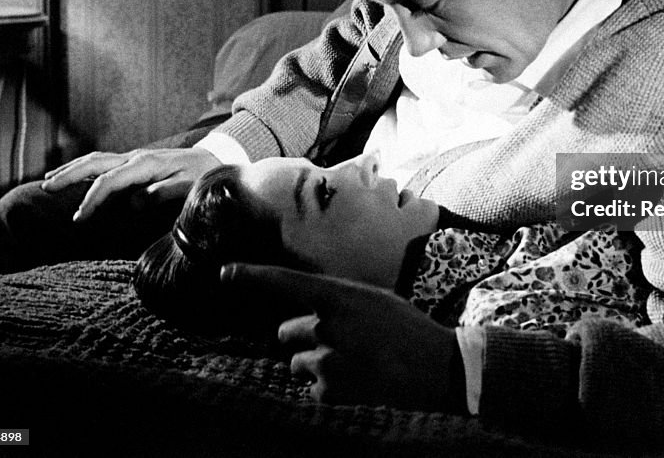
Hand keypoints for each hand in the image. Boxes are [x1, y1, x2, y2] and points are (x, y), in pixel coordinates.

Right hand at [42, 147, 220, 222]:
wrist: (215, 159)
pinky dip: (84, 167)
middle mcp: (136, 157)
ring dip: (72, 169)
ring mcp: (134, 157)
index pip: (110, 181)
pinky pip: (104, 163)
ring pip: (96, 160)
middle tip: (45, 188)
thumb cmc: (202, 176)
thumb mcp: (189, 186)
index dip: (92, 199)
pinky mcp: (135, 161)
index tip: (79, 218)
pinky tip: (73, 174)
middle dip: (69, 175)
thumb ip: (163, 193)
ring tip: (49, 180)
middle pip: (95, 163)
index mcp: (147, 164)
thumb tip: (135, 201)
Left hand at [221, 263, 464, 411]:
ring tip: (353, 364)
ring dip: (315, 364)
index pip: (288, 282)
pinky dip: (328, 389)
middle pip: (286, 331)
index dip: (254, 276)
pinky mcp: (331, 391)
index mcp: (341, 297)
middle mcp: (328, 326)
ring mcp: (327, 360)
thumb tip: (313, 310)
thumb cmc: (408, 329)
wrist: (437, 368)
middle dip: (302, 337)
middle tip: (337, 342)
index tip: (226, 272)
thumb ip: (341, 302)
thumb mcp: (376, 300)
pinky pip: (312, 389)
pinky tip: (356, 383)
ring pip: (297, 362)